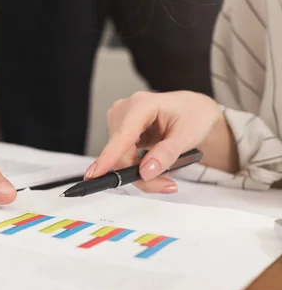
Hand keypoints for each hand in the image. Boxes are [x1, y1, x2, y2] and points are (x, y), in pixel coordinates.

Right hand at [88, 91, 238, 192]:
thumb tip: (145, 172)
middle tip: (166, 185)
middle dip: (140, 175)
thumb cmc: (194, 116)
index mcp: (142, 104)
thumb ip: (167, 154)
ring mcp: (119, 120)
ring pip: (120, 159)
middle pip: (121, 154)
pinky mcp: (119, 131)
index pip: (122, 136)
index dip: (108, 157)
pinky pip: (122, 158)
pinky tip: (154, 163)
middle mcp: (124, 110)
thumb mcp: (188, 136)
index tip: (95, 174)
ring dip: (140, 173)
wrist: (194, 112)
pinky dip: (137, 167)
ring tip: (165, 174)